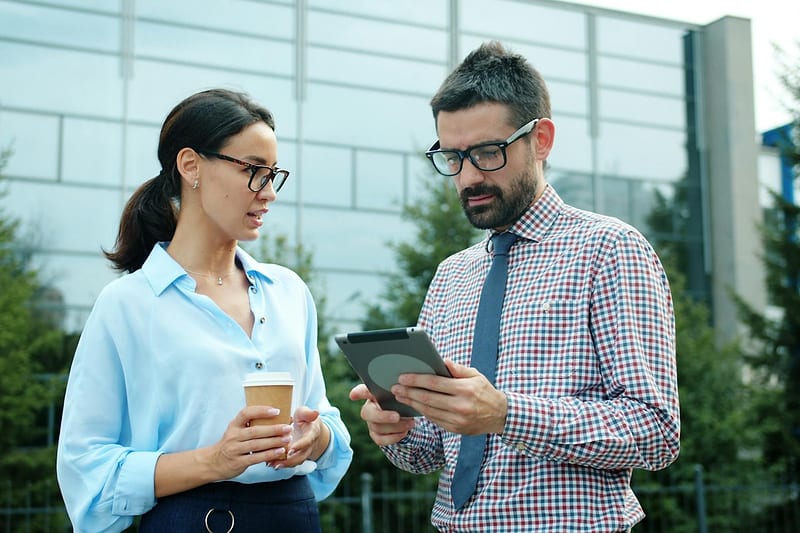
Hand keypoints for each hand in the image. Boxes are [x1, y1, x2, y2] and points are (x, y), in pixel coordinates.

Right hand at [206, 406, 291, 478]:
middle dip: (273, 429)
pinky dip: (269, 454)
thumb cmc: (230, 444)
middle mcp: (233, 436)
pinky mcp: (238, 462)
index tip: (276, 410)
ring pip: (257, 444)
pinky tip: (280, 451)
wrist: (213, 462)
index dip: (261, 411)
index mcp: (233, 425)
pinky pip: (256, 458)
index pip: (246, 413)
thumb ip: (249, 425)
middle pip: (255, 431)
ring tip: (287, 439)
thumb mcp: (235, 431)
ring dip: (274, 441)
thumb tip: (274, 416)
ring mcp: (235, 450)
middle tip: (288, 427)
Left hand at [268, 406, 329, 468]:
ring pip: (295, 462)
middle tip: (277, 462)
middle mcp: (308, 446)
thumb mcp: (305, 413)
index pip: (307, 441)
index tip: (290, 450)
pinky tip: (268, 463)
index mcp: (312, 434)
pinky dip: (280, 464)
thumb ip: (307, 413)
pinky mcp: (296, 457)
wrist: (311, 430)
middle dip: (289, 460)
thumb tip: (315, 412)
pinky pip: (289, 463)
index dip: (299, 446)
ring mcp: (302, 453)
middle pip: (301, 456)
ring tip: (270, 464)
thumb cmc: (305, 419)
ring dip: (283, 464)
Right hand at [349, 384, 415, 445]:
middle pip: (368, 413)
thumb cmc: (402, 401)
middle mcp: (369, 408)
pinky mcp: (375, 435)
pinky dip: (394, 437)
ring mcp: (371, 423)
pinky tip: (404, 432)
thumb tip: (403, 390)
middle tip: (397, 416)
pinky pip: (380, 439)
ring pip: (377, 427)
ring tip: (410, 423)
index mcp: (374, 394)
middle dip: (383, 416)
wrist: (407, 417)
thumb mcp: (401, 394)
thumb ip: (399, 391)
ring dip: (395, 427)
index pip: (362, 391)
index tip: (353, 395)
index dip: (357, 393)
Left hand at [391, 360, 507, 435]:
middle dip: (409, 392)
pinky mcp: (455, 429)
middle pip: (428, 398)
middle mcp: (461, 406)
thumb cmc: (485, 391)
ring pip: (428, 411)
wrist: (500, 416)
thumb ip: (458, 368)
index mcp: (465, 389)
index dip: (416, 380)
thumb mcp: (476, 375)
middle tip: (395, 387)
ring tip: (400, 396)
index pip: (435, 383)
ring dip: (411, 403)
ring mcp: (458, 420)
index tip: (403, 377)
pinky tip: (414, 405)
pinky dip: (422, 412)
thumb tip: (442, 361)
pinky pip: (434, 419)